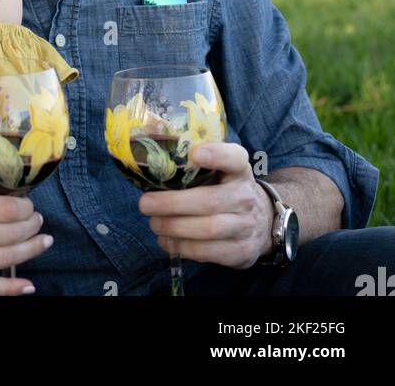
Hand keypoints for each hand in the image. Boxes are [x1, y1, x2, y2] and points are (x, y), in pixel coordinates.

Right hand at [0, 186, 51, 294]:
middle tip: (40, 222)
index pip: (4, 209)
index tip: (30, 205)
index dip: (25, 207)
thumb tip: (8, 206)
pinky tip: (29, 285)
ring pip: (5, 259)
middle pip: (9, 234)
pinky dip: (11, 288)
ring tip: (44, 242)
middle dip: (31, 227)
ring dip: (29, 250)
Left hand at [137, 142, 274, 270]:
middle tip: (145, 204)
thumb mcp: (220, 171)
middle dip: (173, 203)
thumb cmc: (226, 190)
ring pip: (208, 229)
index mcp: (239, 169)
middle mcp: (245, 196)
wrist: (261, 223)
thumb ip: (194, 166)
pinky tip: (166, 240)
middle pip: (209, 201)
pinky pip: (208, 251)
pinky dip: (182, 247)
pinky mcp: (240, 251)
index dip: (215, 155)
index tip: (193, 154)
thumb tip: (150, 165)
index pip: (233, 158)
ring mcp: (245, 225)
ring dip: (174, 227)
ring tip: (153, 223)